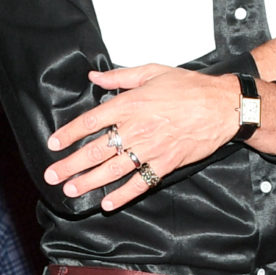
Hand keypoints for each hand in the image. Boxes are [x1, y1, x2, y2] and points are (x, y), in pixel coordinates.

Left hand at [45, 66, 238, 211]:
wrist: (223, 106)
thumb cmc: (190, 87)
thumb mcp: (152, 72)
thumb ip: (120, 77)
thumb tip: (95, 77)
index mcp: (130, 104)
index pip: (91, 121)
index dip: (69, 134)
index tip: (54, 144)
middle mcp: (137, 128)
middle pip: (96, 150)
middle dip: (70, 165)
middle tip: (52, 175)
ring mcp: (151, 149)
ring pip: (112, 169)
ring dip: (89, 182)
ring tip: (71, 190)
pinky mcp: (166, 163)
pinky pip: (140, 183)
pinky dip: (123, 195)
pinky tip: (107, 203)